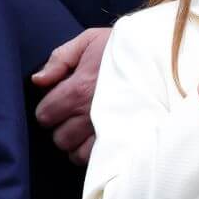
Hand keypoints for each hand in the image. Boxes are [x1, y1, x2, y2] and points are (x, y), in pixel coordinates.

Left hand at [32, 26, 111, 164]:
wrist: (160, 51)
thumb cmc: (122, 45)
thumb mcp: (89, 40)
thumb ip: (59, 58)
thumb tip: (38, 81)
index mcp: (77, 88)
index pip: (44, 114)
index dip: (50, 106)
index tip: (62, 98)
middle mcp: (89, 113)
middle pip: (58, 137)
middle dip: (63, 125)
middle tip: (76, 111)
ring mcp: (106, 128)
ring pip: (74, 152)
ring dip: (77, 141)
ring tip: (86, 126)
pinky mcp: (122, 137)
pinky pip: (95, 158)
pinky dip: (92, 151)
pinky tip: (98, 135)